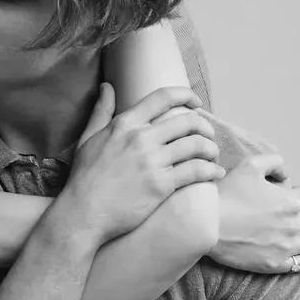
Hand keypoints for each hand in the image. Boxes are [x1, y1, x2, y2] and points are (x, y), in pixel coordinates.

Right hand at [68, 84, 223, 245]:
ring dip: (211, 149)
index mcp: (126, 123)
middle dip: (204, 126)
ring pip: (196, 145)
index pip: (163, 97)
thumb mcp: (88, 137)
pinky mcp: (162, 185)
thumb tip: (107, 87)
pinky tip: (215, 173)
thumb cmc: (84, 177)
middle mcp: (142, 138)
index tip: (196, 101)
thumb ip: (101, 110)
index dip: (186, 95)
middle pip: (187, 121)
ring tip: (212, 154)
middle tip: (207, 134)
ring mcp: (153, 162)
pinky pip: (195, 171)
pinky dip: (211, 171)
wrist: (84, 212)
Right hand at [209, 154, 299, 274]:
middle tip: (290, 214)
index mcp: (289, 200)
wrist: (208, 224)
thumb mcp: (250, 165)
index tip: (284, 196)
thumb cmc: (228, 194)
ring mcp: (286, 246)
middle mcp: (293, 224)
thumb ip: (274, 162)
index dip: (294, 194)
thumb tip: (287, 174)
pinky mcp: (277, 264)